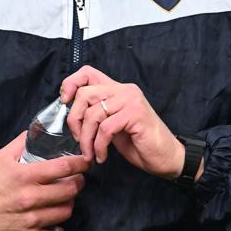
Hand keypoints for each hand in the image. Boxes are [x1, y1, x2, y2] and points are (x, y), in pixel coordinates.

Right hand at [0, 133, 89, 230]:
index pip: (64, 167)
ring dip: (68, 205)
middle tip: (75, 181)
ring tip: (62, 200)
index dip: (81, 163)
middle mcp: (29, 198)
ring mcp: (30, 221)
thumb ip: (21, 144)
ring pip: (66, 211)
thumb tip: (36, 131)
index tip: (85, 162)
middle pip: (70, 190)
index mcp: (24, 176)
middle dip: (77, 184)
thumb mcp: (0, 159)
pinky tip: (53, 224)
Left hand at [60, 65, 184, 179]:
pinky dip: (99, 146)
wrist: (166, 157)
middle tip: (79, 140)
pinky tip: (102, 156)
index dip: (70, 83)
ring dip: (87, 139)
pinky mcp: (136, 115)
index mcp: (118, 89)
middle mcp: (124, 90)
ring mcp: (131, 101)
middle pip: (85, 93)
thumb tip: (70, 113)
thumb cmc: (139, 143)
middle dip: (75, 120)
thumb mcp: (112, 125)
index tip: (64, 102)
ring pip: (93, 114)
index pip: (87, 73)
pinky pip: (106, 128)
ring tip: (91, 154)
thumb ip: (97, 114)